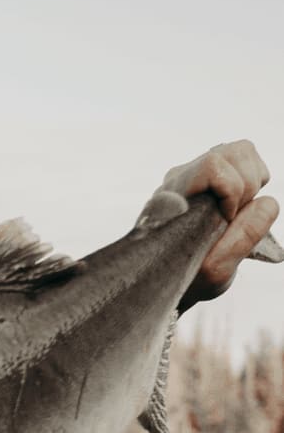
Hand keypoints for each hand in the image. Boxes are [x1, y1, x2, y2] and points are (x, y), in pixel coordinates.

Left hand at [153, 139, 279, 306]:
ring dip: (252, 181)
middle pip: (235, 152)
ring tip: (239, 210)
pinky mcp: (209, 177)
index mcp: (177, 195)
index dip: (233, 191)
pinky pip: (243, 161)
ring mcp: (195, 174)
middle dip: (248, 185)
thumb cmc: (187, 277)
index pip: (213, 166)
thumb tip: (266, 202)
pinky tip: (240, 206)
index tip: (226, 220)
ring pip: (241, 152)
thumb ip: (244, 236)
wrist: (166, 280)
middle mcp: (183, 177)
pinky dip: (252, 181)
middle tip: (235, 216)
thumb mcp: (215, 269)